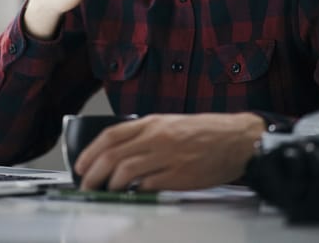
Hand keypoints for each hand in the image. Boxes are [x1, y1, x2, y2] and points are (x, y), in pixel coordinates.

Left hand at [74, 113, 265, 190]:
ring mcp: (167, 157)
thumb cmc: (205, 132)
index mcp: (153, 123)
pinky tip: (132, 195)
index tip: (81, 164)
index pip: (110, 135)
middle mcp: (156, 138)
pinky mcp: (179, 176)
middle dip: (93, 173)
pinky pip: (148, 186)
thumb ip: (145, 135)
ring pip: (126, 171)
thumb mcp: (170, 124)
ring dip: (111, 185)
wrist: (237, 139)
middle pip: (112, 156)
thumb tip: (119, 152)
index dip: (90, 151)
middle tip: (86, 185)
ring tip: (106, 192)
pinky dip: (136, 192)